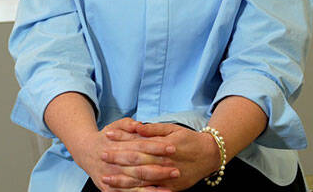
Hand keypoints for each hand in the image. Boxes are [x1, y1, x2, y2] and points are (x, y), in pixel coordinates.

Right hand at [68, 118, 178, 191]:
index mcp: (116, 145)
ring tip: (170, 186)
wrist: (85, 151)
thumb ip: (127, 124)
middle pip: (139, 166)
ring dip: (153, 186)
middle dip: (158, 169)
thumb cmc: (105, 138)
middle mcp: (113, 162)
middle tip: (176, 170)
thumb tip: (139, 125)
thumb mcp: (114, 126)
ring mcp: (111, 177)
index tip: (172, 147)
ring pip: (134, 183)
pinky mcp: (109, 189)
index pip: (139, 146)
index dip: (156, 147)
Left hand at [101, 123, 220, 190]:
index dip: (122, 140)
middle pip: (137, 162)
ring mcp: (168, 178)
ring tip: (106, 179)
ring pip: (142, 181)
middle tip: (102, 156)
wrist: (210, 155)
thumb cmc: (188, 139)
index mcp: (164, 146)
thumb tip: (136, 127)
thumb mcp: (173, 129)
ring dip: (123, 181)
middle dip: (118, 160)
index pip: (139, 143)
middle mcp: (165, 163)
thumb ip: (154, 130)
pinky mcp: (171, 189)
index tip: (107, 136)